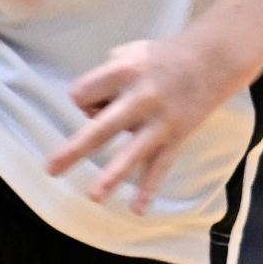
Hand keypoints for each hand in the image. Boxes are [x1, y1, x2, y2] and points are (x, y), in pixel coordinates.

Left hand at [48, 35, 227, 211]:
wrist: (212, 60)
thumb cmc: (161, 57)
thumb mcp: (128, 53)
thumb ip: (105, 78)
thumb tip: (92, 111)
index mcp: (123, 72)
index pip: (81, 94)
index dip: (84, 100)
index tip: (99, 100)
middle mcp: (140, 98)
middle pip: (99, 128)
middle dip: (74, 150)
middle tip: (50, 170)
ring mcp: (159, 121)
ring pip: (131, 153)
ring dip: (112, 176)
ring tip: (94, 197)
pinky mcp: (176, 136)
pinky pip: (160, 167)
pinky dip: (149, 189)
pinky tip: (138, 210)